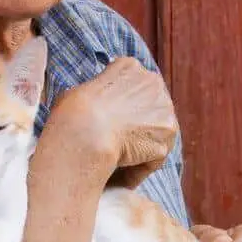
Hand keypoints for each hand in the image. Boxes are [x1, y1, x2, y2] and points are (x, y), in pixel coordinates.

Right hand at [52, 57, 177, 187]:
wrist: (87, 132)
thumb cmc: (74, 112)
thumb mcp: (80, 90)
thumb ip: (97, 92)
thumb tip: (93, 102)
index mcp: (129, 66)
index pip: (133, 85)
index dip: (123, 106)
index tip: (111, 121)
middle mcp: (152, 81)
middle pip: (150, 106)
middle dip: (138, 124)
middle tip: (118, 143)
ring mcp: (164, 106)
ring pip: (156, 131)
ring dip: (142, 146)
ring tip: (119, 163)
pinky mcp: (168, 133)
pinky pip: (156, 154)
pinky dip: (142, 166)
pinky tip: (123, 174)